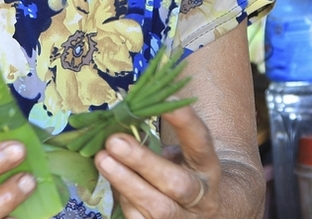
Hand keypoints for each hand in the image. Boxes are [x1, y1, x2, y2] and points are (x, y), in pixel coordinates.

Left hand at [94, 106, 223, 218]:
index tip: (165, 102)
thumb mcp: (180, 154)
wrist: (200, 211)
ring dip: (126, 182)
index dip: (186, 123)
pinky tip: (113, 181)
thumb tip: (119, 121)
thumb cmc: (181, 173)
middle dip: (144, 162)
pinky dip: (123, 199)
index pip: (201, 142)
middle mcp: (202, 196)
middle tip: (114, 141)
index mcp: (208, 167)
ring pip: (158, 208)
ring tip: (102, 160)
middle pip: (178, 184)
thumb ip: (155, 141)